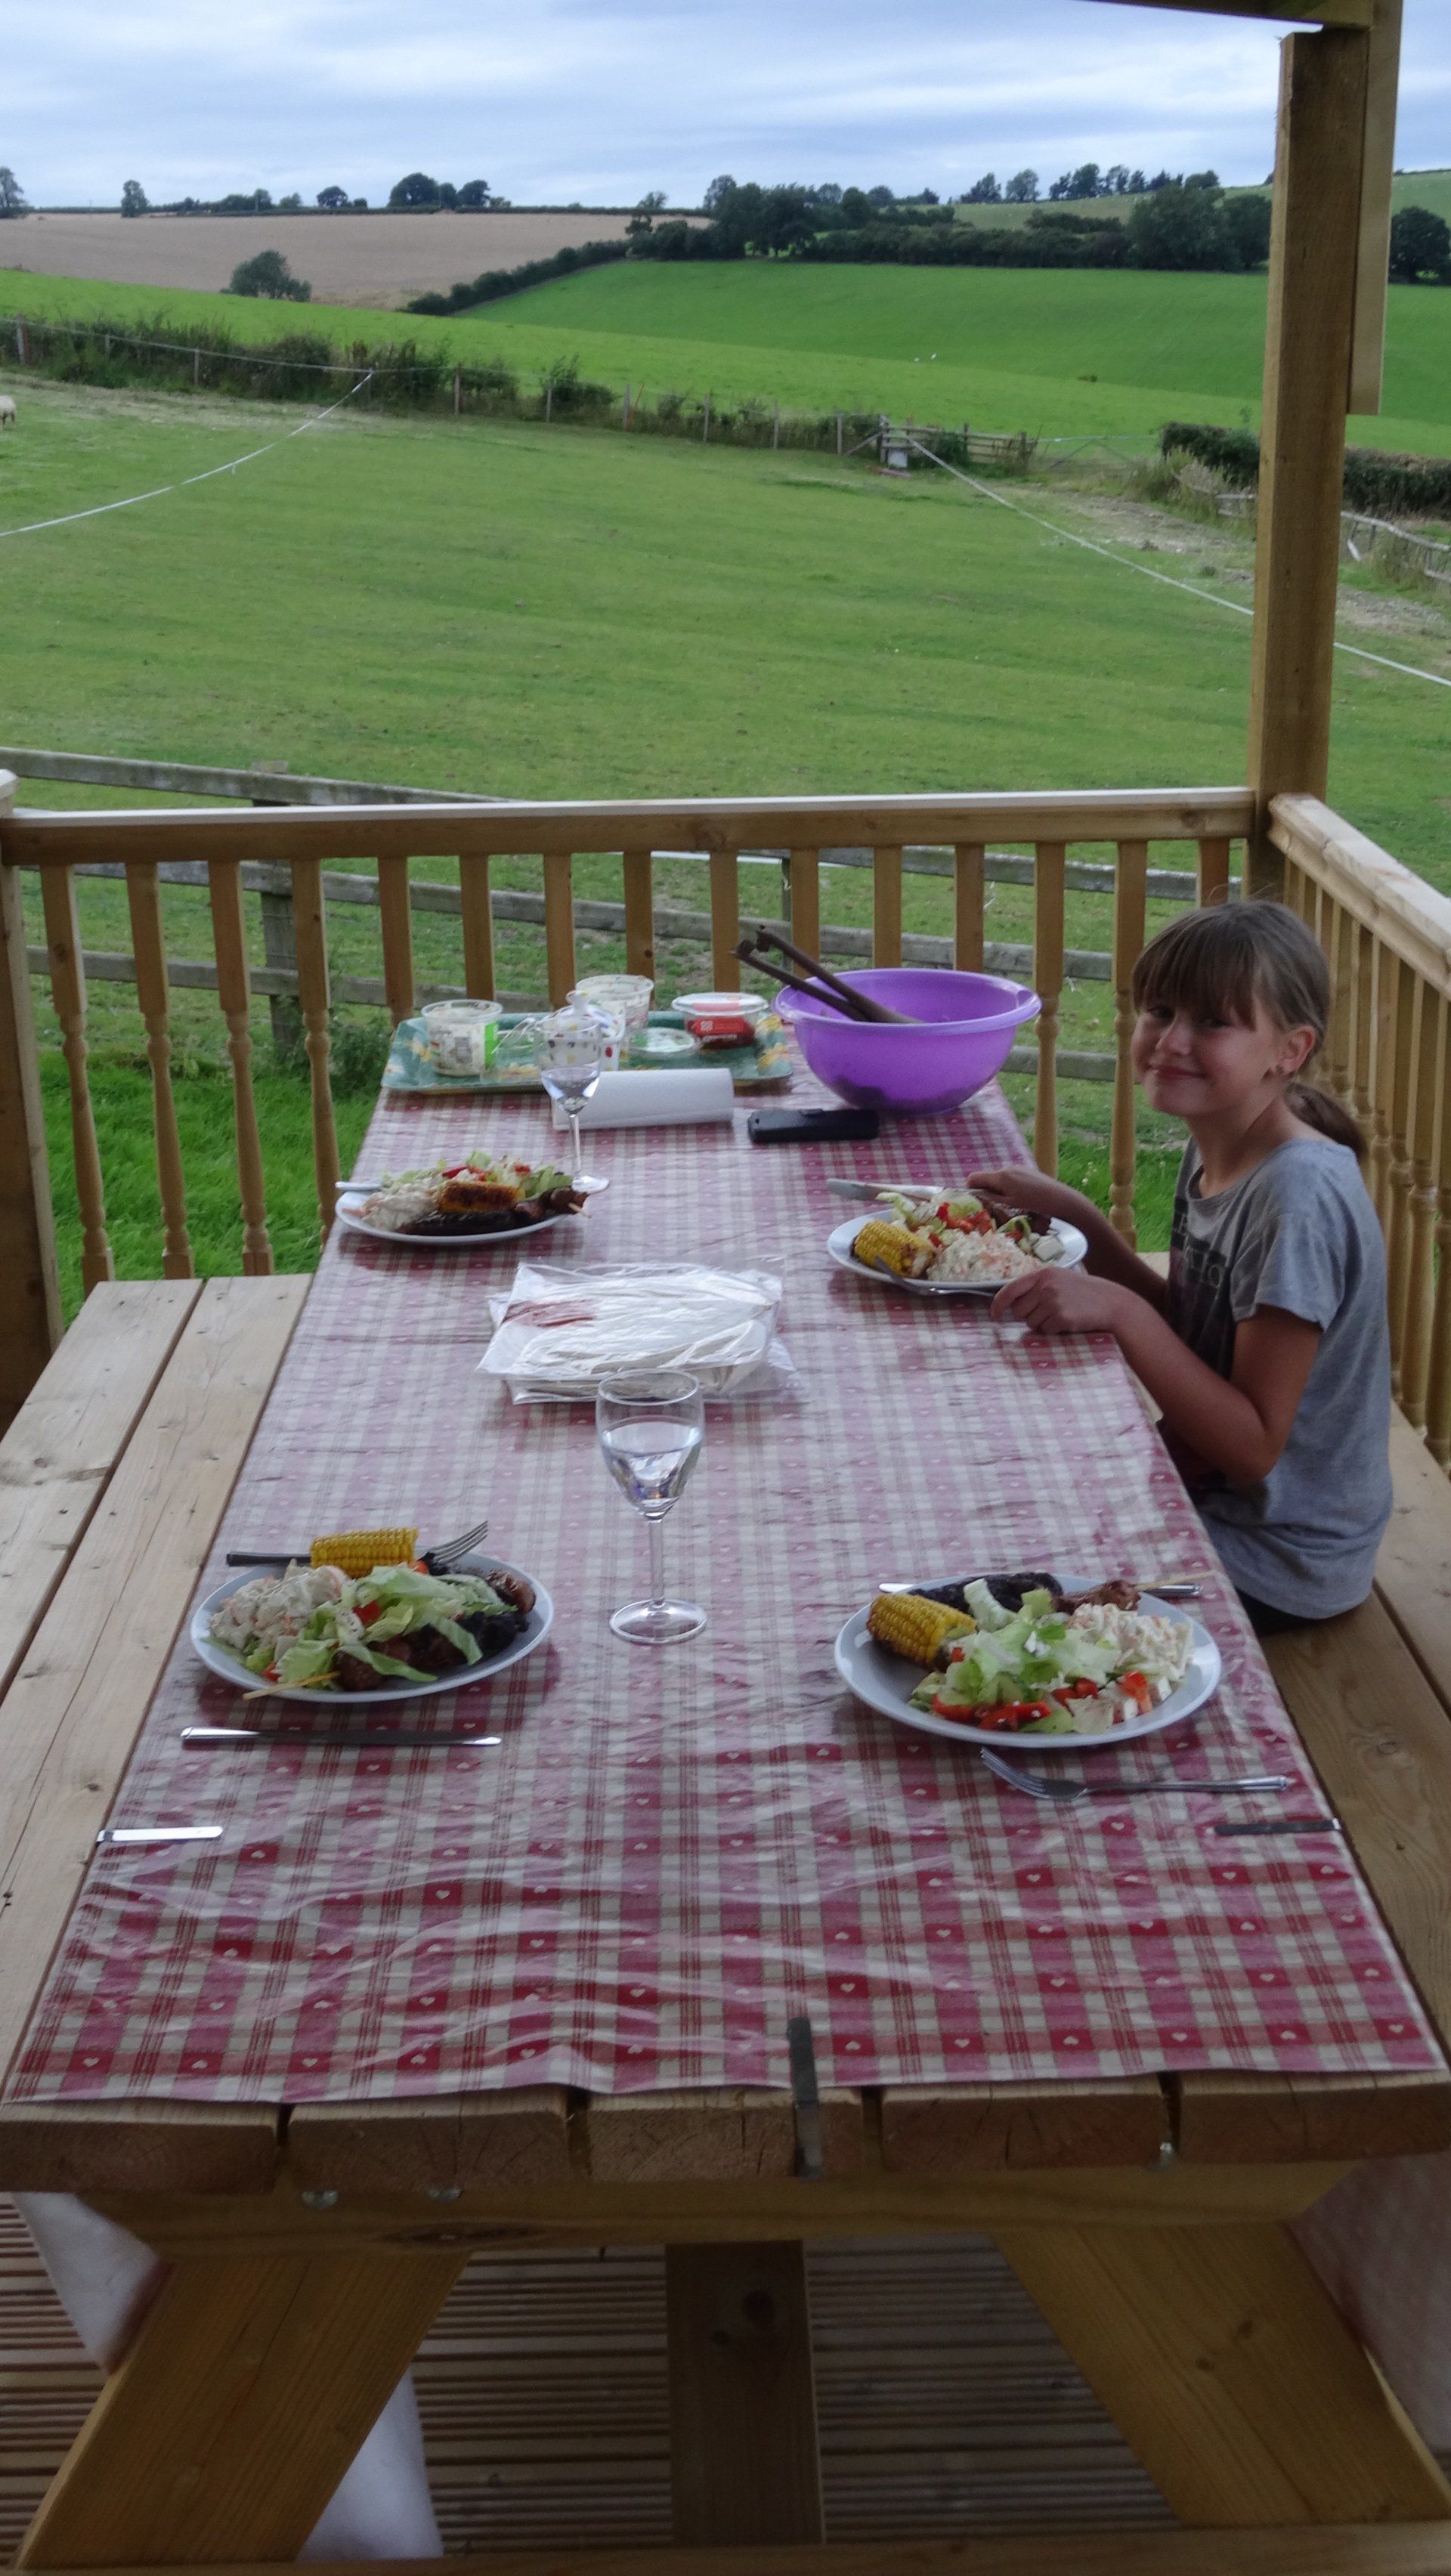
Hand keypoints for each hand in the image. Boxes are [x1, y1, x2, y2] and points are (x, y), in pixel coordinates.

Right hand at [967, 1167, 1095, 1228]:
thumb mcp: (1009, 1205)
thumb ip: (991, 1198)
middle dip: (986, 1191)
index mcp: (1001, 1176)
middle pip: (987, 1178)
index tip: (974, 1201)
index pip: (974, 1177)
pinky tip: (1020, 1198)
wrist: (1061, 1200)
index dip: (970, 1189)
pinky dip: (1009, 1187)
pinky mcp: (1026, 1171)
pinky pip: (1010, 1178)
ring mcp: (1017, 1168)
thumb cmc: (1035, 1204)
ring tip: (1009, 1205)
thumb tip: (975, 1195)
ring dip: (998, 1190)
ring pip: (999, 1179)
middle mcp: (1007, 1168)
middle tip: (992, 1207)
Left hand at [990, 1264, 1127, 1333]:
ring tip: (1060, 1315)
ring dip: (1041, 1324)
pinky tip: (1067, 1321)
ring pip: (1030, 1323)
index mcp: (1043, 1274)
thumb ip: (1037, 1286)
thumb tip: (1010, 1303)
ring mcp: (1054, 1301)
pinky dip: (1053, 1330)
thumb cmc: (1083, 1292)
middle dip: (1028, 1316)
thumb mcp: (1059, 1280)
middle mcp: (1046, 1286)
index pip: (1010, 1289)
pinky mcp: (1062, 1317)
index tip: (995, 1315)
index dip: (999, 1304)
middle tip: (1047, 1312)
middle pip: (1018, 1311)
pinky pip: (1045, 1330)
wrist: (1110, 1302)